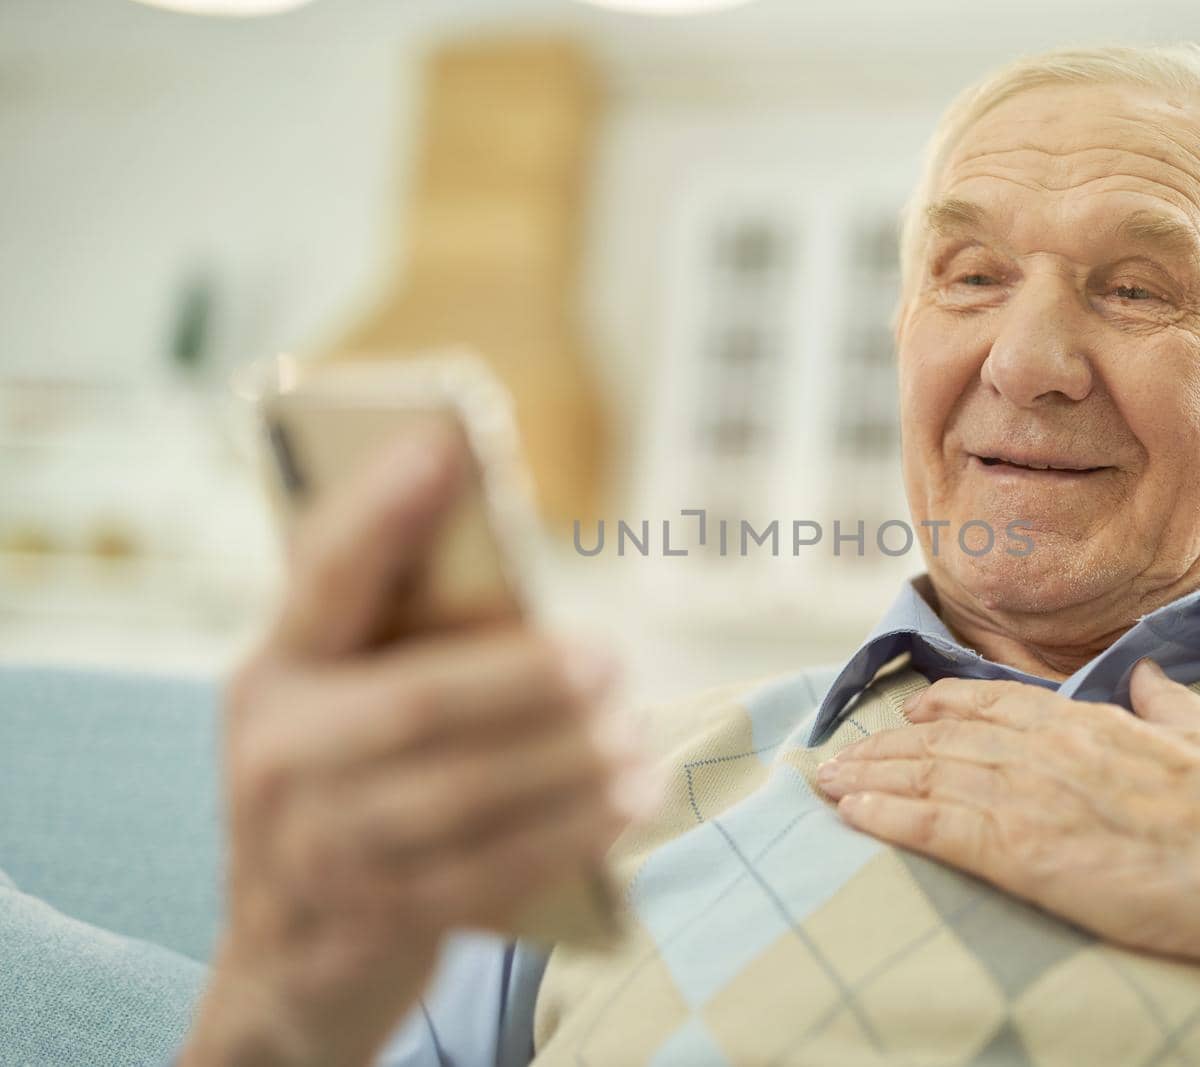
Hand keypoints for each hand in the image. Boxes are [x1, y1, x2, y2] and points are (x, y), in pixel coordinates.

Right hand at [180, 428, 648, 1066]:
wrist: (284, 967)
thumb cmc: (340, 796)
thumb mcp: (336, 713)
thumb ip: (402, 651)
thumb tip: (528, 600)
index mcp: (275, 673)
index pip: (323, 576)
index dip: (379, 510)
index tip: (442, 444)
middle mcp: (278, 754)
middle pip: (417, 702)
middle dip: (527, 680)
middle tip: (611, 658)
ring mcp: (317, 847)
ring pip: (460, 794)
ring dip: (567, 762)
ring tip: (636, 736)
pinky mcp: (371, 918)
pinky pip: (486, 871)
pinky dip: (568, 833)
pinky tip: (627, 803)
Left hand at [816, 658, 1199, 966]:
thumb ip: (1169, 701)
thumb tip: (1149, 674)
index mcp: (1092, 723)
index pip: (997, 702)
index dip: (946, 705)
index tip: (914, 711)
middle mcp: (1050, 749)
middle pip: (946, 739)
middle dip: (888, 747)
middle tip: (843, 755)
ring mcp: (1033, 797)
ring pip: (929, 777)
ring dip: (871, 779)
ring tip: (826, 783)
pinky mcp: (1023, 851)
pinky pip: (936, 827)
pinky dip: (887, 817)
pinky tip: (852, 814)